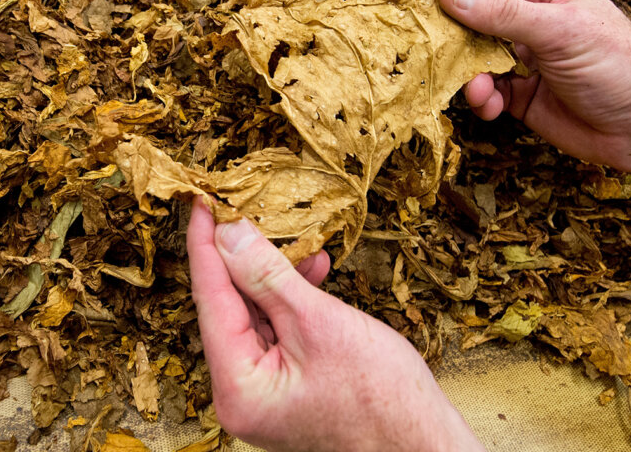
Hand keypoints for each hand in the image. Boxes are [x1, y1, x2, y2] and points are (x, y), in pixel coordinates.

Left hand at [187, 198, 482, 451]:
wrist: (426, 447)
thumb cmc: (383, 400)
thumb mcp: (319, 323)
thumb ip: (268, 275)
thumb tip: (228, 234)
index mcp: (237, 387)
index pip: (210, 299)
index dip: (207, 246)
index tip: (204, 203)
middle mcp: (240, 395)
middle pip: (228, 308)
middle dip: (242, 257)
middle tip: (245, 209)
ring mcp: (262, 394)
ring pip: (254, 317)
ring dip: (273, 276)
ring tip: (298, 241)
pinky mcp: (286, 389)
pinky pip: (277, 333)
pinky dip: (292, 302)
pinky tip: (314, 273)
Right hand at [439, 0, 630, 186]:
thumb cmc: (618, 65)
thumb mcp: (557, 30)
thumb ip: (503, 12)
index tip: (429, 0)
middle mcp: (533, 26)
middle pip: (477, 21)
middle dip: (455, 37)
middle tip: (435, 48)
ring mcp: (527, 62)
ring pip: (477, 61)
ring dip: (468, 74)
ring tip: (476, 88)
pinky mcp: (523, 98)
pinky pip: (488, 93)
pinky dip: (482, 100)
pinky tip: (489, 105)